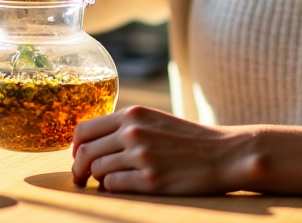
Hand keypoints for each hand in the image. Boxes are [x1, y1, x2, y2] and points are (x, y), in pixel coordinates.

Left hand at [70, 106, 248, 194]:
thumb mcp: (155, 121)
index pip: (85, 129)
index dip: (76, 147)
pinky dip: (113, 187)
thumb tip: (94, 142)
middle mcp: (133, 132)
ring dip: (99, 179)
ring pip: (98, 171)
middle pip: (85, 152)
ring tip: (109, 181)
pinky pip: (113, 185)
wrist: (225, 154)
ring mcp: (141, 156)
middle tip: (80, 178)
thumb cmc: (189, 140)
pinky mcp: (150, 180)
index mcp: (133, 114)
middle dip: (79, 169)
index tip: (78, 157)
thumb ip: (127, 126)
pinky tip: (125, 185)